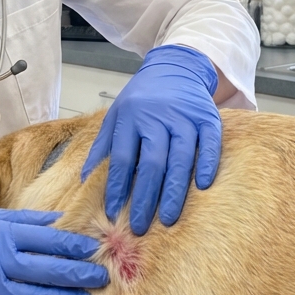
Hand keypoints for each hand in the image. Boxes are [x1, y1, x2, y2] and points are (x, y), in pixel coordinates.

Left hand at [81, 45, 221, 235]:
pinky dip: (208, 164)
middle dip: (145, 198)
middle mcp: (157, 117)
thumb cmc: (142, 98)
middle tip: (140, 227)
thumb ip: (103, 145)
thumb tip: (84, 178)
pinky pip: (210, 143)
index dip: (118, 187)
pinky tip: (204, 186)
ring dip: (174, 191)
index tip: (113, 212)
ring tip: (168, 219)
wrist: (176, 67)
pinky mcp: (208, 117)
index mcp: (131, 118)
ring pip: (181, 158)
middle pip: (152, 163)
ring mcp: (184, 117)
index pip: (123, 158)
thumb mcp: (116, 115)